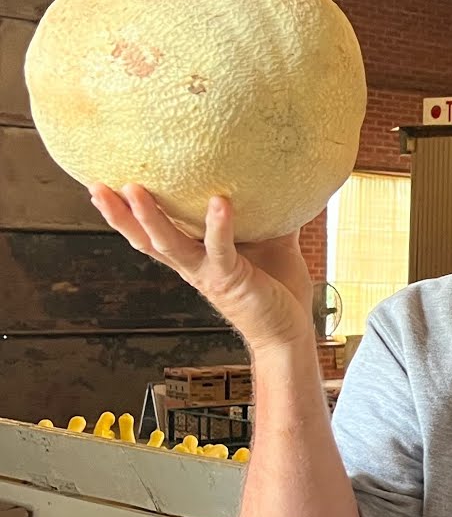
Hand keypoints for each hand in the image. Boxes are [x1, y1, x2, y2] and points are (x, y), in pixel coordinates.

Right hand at [89, 182, 315, 352]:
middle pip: (145, 239)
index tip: (108, 186)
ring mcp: (208, 273)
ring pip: (169, 244)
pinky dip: (219, 225)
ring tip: (133, 189)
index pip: (155, 234)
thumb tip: (279, 183)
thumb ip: (270, 217)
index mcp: (196, 258)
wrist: (289, 333)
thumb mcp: (273, 245)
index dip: (130, 214)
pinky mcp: (231, 279)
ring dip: (150, 217)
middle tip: (96, 185)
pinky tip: (219, 202)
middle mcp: (193, 266)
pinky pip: (220, 249)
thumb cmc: (278, 291)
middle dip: (120, 214)